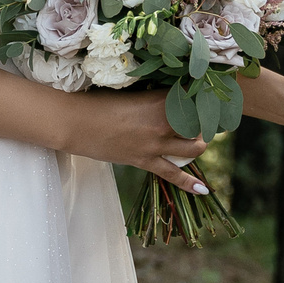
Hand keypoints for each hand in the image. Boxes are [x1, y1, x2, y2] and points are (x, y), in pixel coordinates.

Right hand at [60, 88, 208, 191]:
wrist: (75, 123)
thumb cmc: (98, 101)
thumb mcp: (131, 92)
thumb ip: (153, 96)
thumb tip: (170, 96)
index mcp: (160, 100)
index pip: (194, 98)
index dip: (205, 96)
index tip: (208, 94)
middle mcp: (163, 123)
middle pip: (199, 124)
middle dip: (205, 122)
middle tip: (204, 118)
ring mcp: (155, 145)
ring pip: (193, 149)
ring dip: (199, 144)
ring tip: (198, 140)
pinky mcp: (145, 161)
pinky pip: (172, 174)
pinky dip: (189, 183)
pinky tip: (204, 190)